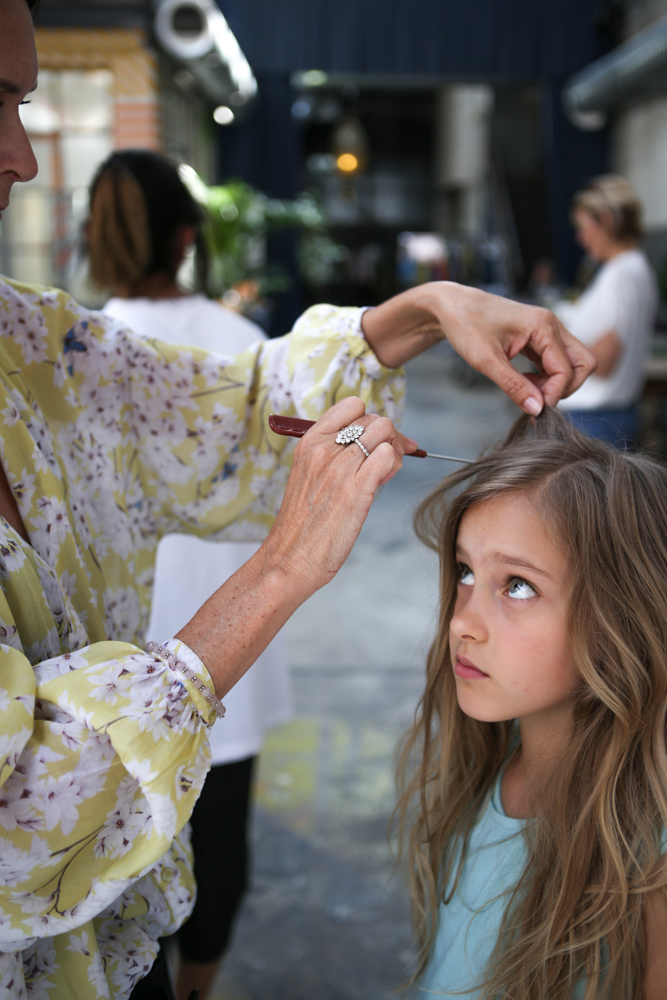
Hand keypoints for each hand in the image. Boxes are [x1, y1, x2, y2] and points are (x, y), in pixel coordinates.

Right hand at [177, 397, 406, 698]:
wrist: (288, 560)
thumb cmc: (302, 526)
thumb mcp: (309, 478)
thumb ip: (335, 458)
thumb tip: (371, 445)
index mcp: (310, 443)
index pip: (351, 405)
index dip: (370, 420)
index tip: (376, 440)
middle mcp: (324, 450)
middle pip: (374, 418)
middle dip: (389, 437)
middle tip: (388, 462)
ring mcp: (340, 469)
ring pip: (385, 433)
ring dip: (394, 450)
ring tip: (384, 474)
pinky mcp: (355, 491)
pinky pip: (387, 456)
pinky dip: (393, 466)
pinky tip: (383, 484)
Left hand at [433, 284, 595, 413]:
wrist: (452, 306)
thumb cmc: (465, 325)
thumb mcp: (486, 361)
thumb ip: (514, 386)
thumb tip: (537, 409)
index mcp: (543, 326)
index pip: (566, 370)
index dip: (553, 395)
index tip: (534, 410)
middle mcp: (552, 325)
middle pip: (583, 364)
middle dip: (564, 388)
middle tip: (536, 399)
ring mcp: (547, 330)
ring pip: (572, 364)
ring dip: (555, 383)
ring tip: (526, 390)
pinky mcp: (539, 337)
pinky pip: (556, 361)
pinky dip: (547, 377)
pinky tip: (524, 380)